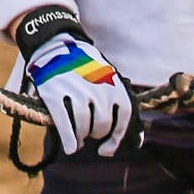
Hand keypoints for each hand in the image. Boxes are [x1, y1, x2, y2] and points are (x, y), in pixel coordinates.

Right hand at [14, 5, 139, 158]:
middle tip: (89, 133)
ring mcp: (75, 90)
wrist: (54, 43)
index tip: (106, 149)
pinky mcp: (54, 92)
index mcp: (112, 82)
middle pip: (102, 125)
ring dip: (82, 138)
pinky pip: (64, 123)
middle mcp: (96, 87)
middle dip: (96, 134)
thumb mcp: (106, 76)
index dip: (116, 137)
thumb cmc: (84, 66)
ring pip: (84, 127)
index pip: (124, 116)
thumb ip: (119, 101)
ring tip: (78, 140)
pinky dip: (69, 139)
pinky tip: (70, 148)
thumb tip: (139, 141)